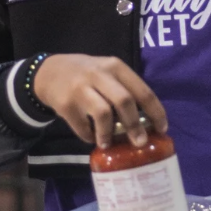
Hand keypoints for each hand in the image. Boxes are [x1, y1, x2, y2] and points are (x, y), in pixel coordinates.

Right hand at [33, 54, 165, 148]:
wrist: (49, 72)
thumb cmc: (87, 75)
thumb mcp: (107, 72)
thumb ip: (124, 90)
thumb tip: (147, 123)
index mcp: (115, 67)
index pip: (142, 90)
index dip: (155, 112)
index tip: (162, 129)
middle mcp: (99, 74)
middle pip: (124, 101)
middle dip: (135, 125)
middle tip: (140, 142)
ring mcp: (80, 89)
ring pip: (103, 113)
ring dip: (109, 133)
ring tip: (109, 143)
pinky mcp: (65, 104)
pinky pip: (83, 126)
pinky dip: (89, 136)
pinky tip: (92, 137)